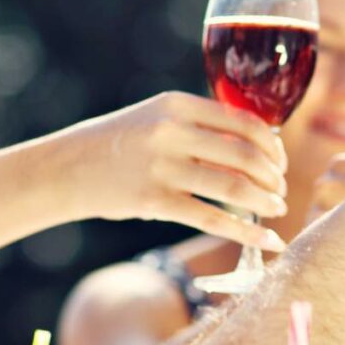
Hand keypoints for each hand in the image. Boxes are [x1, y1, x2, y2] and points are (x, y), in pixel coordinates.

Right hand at [67, 91, 287, 249]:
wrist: (63, 169)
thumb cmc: (120, 144)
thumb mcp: (158, 119)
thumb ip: (202, 128)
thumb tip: (259, 148)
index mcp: (177, 104)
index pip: (245, 123)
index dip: (273, 147)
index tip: (280, 163)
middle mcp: (171, 131)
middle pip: (245, 156)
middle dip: (273, 177)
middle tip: (281, 191)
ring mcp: (162, 167)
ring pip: (234, 188)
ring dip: (265, 202)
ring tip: (277, 209)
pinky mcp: (153, 201)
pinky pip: (213, 219)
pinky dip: (248, 232)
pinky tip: (269, 240)